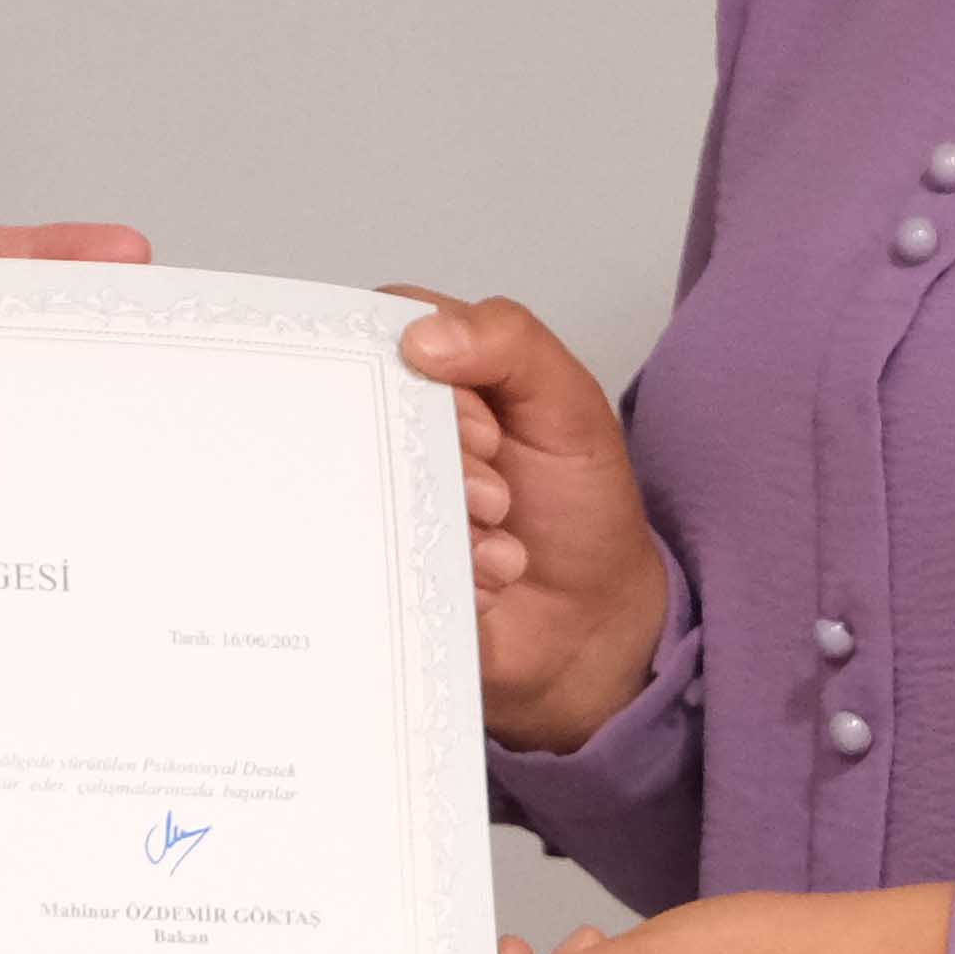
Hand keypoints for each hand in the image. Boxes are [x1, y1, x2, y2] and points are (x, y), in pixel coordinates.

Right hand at [392, 292, 664, 739]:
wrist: (589, 620)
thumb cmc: (578, 501)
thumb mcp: (571, 404)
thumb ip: (512, 342)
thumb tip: (419, 336)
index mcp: (434, 376)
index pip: (385, 334)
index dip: (421, 372)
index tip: (483, 426)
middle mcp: (394, 431)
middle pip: (365, 412)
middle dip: (447, 459)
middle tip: (498, 495)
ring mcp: (380, 497)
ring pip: (369, 488)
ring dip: (452, 523)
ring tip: (503, 548)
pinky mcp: (374, 563)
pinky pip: (377, 557)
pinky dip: (448, 572)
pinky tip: (490, 582)